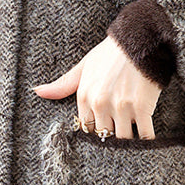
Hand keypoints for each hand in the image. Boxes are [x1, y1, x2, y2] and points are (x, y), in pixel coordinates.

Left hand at [32, 34, 161, 138]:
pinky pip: (144, 135)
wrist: (139, 41)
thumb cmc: (111, 53)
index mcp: (84, 96)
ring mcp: (121, 107)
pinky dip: (147, 141)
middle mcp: (100, 104)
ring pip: (122, 139)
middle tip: (119, 140)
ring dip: (129, 143)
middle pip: (104, 136)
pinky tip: (148, 141)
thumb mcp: (84, 66)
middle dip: (111, 139)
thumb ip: (63, 84)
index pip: (86, 128)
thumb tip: (37, 91)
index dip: (95, 132)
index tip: (104, 132)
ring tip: (134, 142)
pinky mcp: (142, 108)